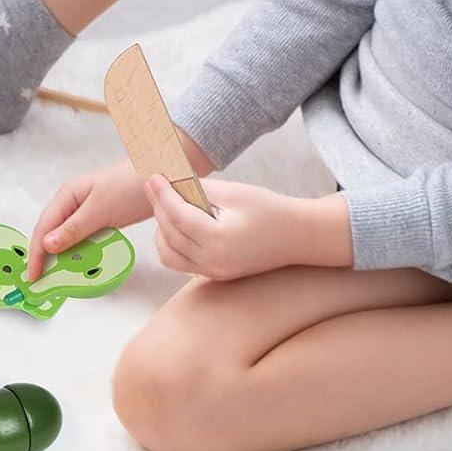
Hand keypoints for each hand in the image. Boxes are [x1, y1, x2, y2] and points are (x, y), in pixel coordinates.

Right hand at [27, 162, 152, 280]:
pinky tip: (80, 264)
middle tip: (41, 280)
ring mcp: (86, 210)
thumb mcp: (99, 209)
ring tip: (57, 277)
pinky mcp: (100, 218)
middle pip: (52, 232)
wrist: (161, 176)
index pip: (44, 227)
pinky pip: (83, 238)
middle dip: (45, 256)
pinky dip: (79, 252)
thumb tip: (47, 245)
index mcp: (67, 195)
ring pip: (67, 237)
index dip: (36, 253)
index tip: (33, 275)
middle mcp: (73, 202)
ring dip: (62, 256)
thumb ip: (73, 229)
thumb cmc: (129, 186)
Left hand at [144, 174, 350, 279]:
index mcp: (218, 241)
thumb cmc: (269, 210)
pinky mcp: (216, 274)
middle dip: (158, 207)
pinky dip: (172, 242)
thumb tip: (169, 180)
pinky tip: (175, 221)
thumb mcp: (234, 193)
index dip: (162, 194)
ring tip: (164, 202)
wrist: (299, 237)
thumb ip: (199, 189)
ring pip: (169, 253)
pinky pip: (181, 262)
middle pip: (170, 234)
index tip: (152, 176)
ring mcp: (214, 272)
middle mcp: (213, 262)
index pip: (177, 216)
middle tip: (153, 184)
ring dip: (161, 228)